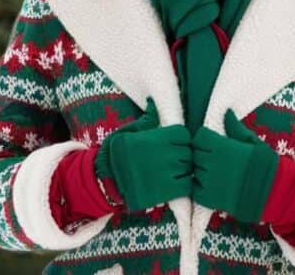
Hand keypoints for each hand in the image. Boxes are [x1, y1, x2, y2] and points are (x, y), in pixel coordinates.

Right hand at [95, 96, 192, 211]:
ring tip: (174, 170)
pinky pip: (186, 185)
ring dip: (184, 168)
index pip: (182, 134)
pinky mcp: (165, 191)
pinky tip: (175, 182)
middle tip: (173, 157)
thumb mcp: (129, 132)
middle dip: (182, 153)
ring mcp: (166, 174)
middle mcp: (163, 155)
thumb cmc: (117, 153)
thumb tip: (153, 103)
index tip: (174, 142)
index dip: (180, 138)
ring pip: (188, 168)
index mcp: (155, 139)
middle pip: (187, 151)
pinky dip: (184, 183)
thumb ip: (146, 120)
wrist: (106, 179)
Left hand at [190, 109, 278, 222]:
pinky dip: (199, 186)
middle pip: (194, 153)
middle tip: (214, 158)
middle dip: (201, 153)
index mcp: (223, 147)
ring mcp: (209, 182)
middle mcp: (213, 164)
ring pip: (193, 170)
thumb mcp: (252, 142)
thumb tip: (226, 112)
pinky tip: (211, 184)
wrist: (272, 193)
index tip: (212, 143)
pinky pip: (194, 188)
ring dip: (200, 170)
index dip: (205, 139)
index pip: (199, 137)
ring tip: (214, 172)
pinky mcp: (208, 199)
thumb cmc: (265, 165)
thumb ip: (235, 128)